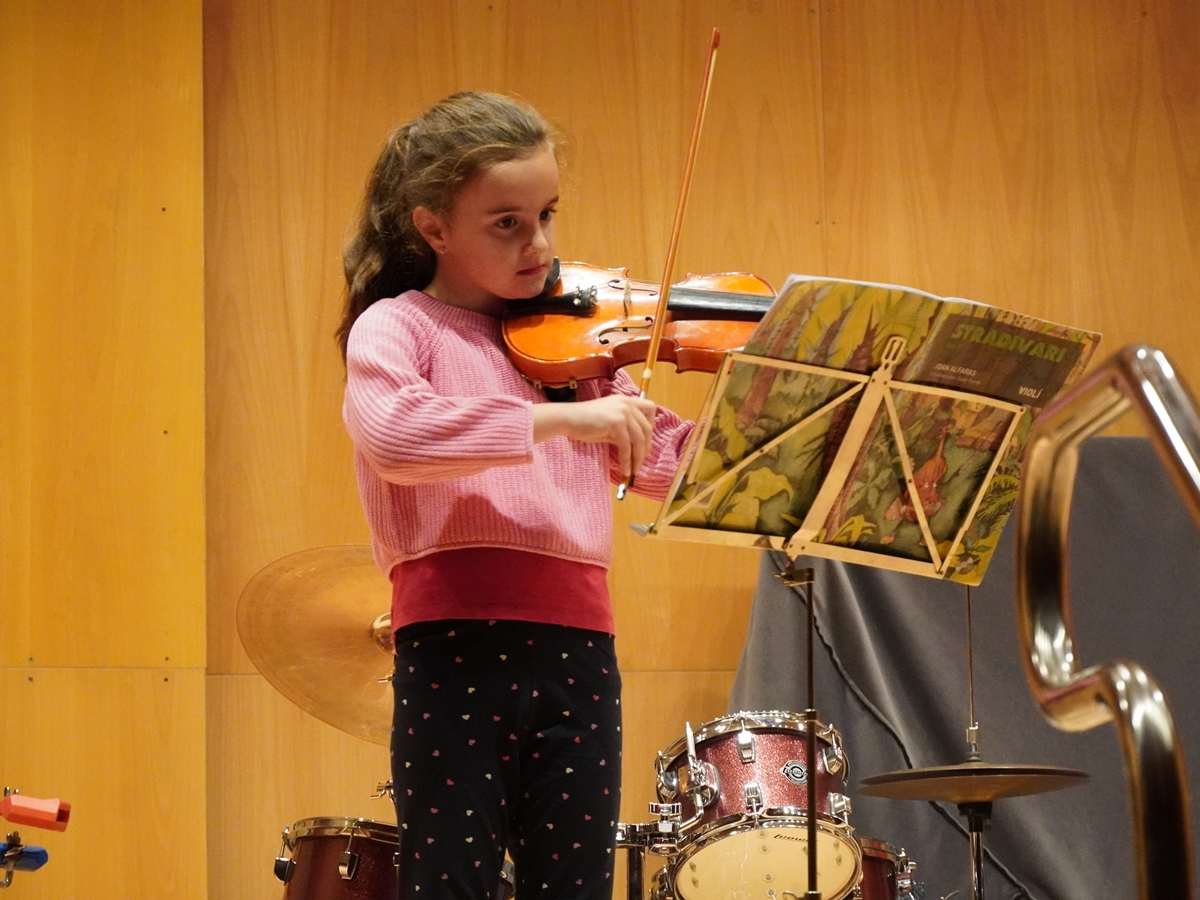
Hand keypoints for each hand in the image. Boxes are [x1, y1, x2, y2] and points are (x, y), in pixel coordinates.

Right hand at [533, 395, 656, 478]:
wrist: (568, 419)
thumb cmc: (586, 422)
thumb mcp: (610, 422)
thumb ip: (624, 428)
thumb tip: (637, 447)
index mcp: (627, 400)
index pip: (650, 408)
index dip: (651, 425)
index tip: (645, 440)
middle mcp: (627, 403)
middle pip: (647, 428)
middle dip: (646, 447)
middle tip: (641, 461)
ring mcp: (623, 412)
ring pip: (639, 439)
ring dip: (638, 457)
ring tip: (634, 470)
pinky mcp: (617, 423)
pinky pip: (627, 446)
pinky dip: (627, 460)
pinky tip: (625, 469)